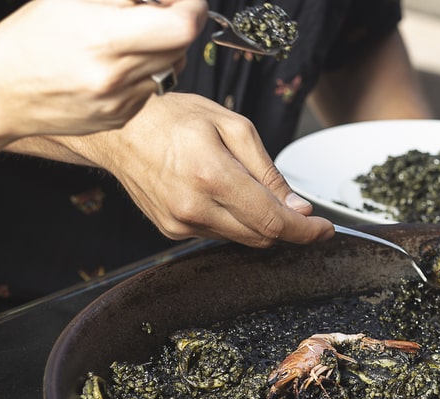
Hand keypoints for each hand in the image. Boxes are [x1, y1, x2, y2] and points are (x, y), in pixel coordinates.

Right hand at [0, 0, 205, 143]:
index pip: (181, 27)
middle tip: (157, 11)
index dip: (192, 8)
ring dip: (165, 47)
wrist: (0, 90)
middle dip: (178, 24)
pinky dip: (146, 70)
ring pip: (171, 68)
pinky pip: (153, 89)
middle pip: (181, 47)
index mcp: (104, 39)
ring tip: (133, 36)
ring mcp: (121, 102)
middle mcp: (116, 76)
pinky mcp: (121, 117)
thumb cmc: (29, 38)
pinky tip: (118, 62)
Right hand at [81, 93, 333, 246]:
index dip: (306, 231)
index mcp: (214, 177)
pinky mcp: (172, 231)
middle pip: (263, 236)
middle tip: (296, 205)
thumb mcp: (232, 126)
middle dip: (287, 225)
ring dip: (258, 222)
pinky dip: (231, 220)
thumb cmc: (171, 118)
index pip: (274, 221)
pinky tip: (217, 193)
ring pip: (242, 238)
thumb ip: (268, 170)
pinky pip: (218, 234)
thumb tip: (297, 206)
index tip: (325, 230)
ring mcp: (181, 224)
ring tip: (243, 186)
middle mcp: (196, 208)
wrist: (115, 130)